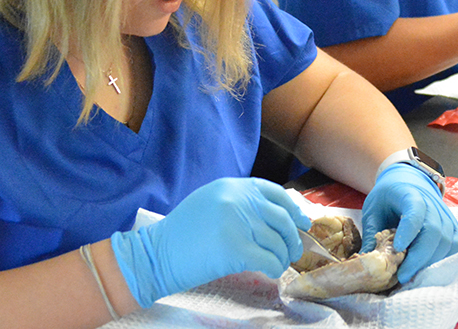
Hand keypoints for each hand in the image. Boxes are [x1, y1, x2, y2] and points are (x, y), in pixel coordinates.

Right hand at [109, 178, 309, 307]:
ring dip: (282, 255)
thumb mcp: (211, 203)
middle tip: (293, 251)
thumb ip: (240, 202)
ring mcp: (236, 223)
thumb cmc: (182, 234)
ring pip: (277, 241)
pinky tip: (271, 271)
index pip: (274, 192)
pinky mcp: (235, 249)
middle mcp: (236, 199)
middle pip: (281, 218)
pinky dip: (274, 268)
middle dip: (292, 237)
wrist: (154, 255)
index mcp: (231, 186)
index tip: (303, 221)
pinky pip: (268, 259)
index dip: (293, 208)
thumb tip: (279, 215)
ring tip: (279, 263)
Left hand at [360, 164, 457, 283]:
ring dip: (431, 263)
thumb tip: (367, 263)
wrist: (408, 181)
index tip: (397, 249)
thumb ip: (372, 234)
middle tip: (402, 276)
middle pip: (433, 232)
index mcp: (410, 195)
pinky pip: (455, 247)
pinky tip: (427, 270)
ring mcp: (446, 216)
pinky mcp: (453, 227)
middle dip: (418, 258)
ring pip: (447, 242)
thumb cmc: (388, 196)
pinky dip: (443, 261)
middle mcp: (433, 205)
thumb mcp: (373, 210)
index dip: (408, 232)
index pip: (414, 213)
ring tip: (413, 276)